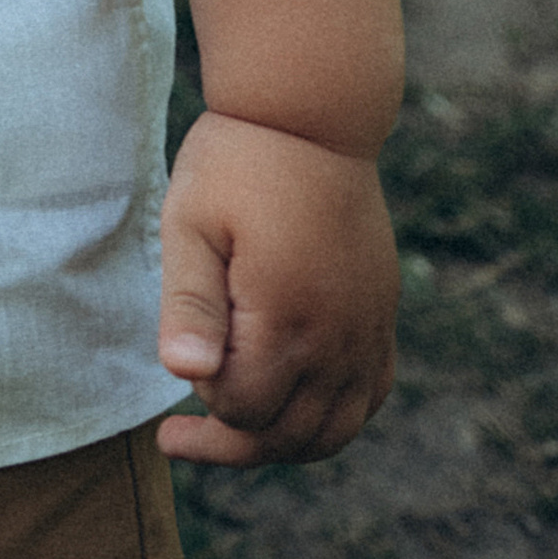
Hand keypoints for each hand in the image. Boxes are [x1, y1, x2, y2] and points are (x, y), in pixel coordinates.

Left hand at [154, 109, 396, 466]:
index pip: (243, 411)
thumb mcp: (191, 223)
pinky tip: (293, 403)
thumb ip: (188, 302)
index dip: (203, 404)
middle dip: (232, 442)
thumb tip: (183, 373)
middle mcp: (337, 338)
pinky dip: (332, 418)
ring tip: (234, 429)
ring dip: (282, 441)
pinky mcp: (381, 316)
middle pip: (288, 436)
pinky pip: (370, 397)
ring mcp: (367, 330)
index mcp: (286, 318)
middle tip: (176, 435)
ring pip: (335, 432)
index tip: (176, 370)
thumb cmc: (237, 164)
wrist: (311, 116)